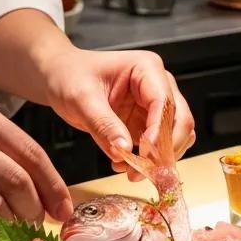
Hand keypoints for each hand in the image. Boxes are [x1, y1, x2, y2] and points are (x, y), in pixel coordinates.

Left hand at [42, 46, 195, 176]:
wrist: (60, 76)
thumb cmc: (70, 76)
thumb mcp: (81, 98)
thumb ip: (103, 124)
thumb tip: (123, 151)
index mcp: (146, 68)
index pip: (164, 102)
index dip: (159, 130)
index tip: (144, 153)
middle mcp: (159, 84)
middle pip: (180, 120)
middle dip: (165, 150)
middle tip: (142, 172)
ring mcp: (155, 105)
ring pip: (176, 136)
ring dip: (159, 159)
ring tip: (130, 172)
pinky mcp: (147, 122)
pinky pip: (159, 146)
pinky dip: (149, 160)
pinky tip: (125, 165)